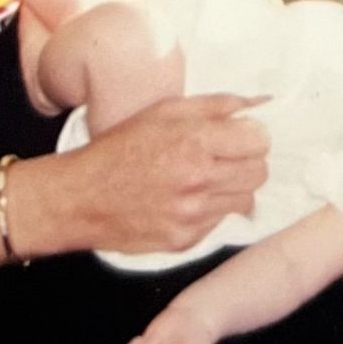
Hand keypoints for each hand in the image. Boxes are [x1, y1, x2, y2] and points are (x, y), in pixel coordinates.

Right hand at [40, 93, 267, 256]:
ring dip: (232, 187)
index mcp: (193, 142)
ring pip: (245, 200)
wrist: (80, 198)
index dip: (252, 135)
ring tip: (204, 178)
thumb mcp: (164, 112)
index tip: (239, 135)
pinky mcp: (185, 240)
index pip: (260, 140)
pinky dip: (212, 210)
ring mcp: (193, 215)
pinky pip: (220, 222)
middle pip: (259, 172)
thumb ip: (218, 105)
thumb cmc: (118, 149)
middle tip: (223, 156)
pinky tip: (187, 199)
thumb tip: (262, 103)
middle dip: (247, 161)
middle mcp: (197, 181)